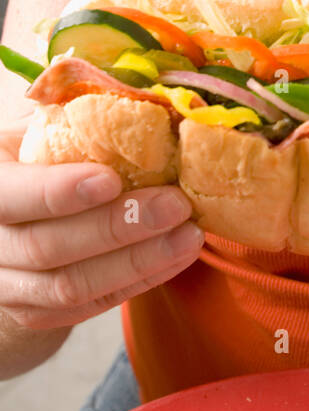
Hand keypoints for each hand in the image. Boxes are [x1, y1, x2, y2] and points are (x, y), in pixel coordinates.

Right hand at [0, 119, 202, 330]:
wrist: (13, 222)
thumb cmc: (37, 161)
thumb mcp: (38, 132)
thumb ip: (72, 117)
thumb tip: (141, 96)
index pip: (11, 196)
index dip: (59, 192)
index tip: (112, 179)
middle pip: (47, 247)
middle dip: (118, 227)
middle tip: (176, 205)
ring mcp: (8, 286)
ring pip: (71, 286)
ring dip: (139, 261)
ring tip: (189, 234)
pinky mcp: (36, 314)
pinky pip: (90, 306)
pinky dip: (138, 282)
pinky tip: (176, 256)